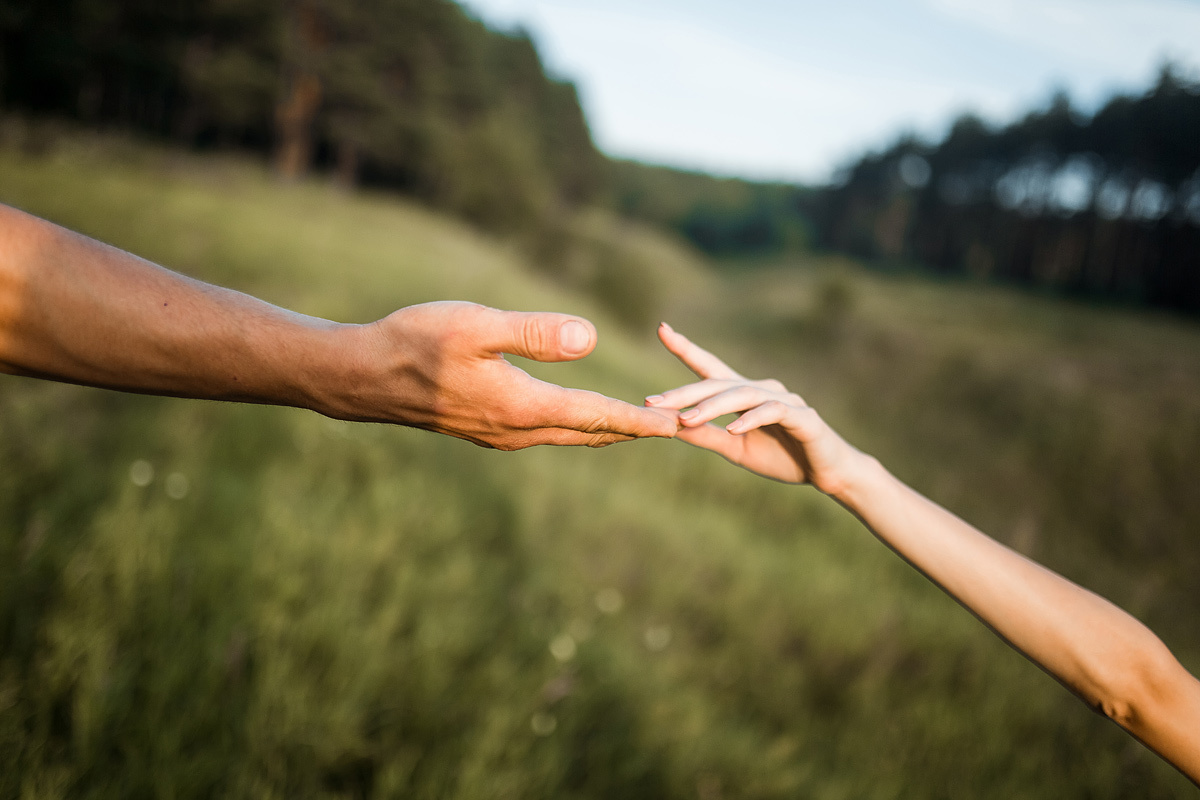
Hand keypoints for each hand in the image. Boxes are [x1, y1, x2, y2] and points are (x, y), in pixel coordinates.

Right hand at [328, 302, 676, 448]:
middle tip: (683, 429)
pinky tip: (585, 418)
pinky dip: (580, 426)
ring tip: (646, 424)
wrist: (364, 378)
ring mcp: (502, 435)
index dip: (644, 420)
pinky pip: (549, 432)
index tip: (685, 425)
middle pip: (593, 432)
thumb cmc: (416, 342)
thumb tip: (591, 338)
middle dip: (638, 430)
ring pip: (571, 436)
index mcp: (523, 406)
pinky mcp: (488, 430)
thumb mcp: (476, 325)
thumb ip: (534, 332)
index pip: (599, 415)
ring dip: (610, 430)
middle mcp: (518, 430)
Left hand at [646, 323, 864, 493]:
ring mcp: (784, 400)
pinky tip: (734, 429)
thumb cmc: (782, 457)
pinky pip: (774, 411)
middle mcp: (761, 389)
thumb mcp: (735, 449)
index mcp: (743, 396)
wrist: (826, 473)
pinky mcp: (803, 416)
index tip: (662, 329)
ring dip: (713, 406)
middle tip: (655, 402)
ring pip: (742, 395)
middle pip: (718, 383)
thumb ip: (706, 436)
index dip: (687, 348)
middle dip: (685, 392)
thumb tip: (670, 425)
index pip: (710, 367)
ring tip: (688, 418)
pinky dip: (752, 419)